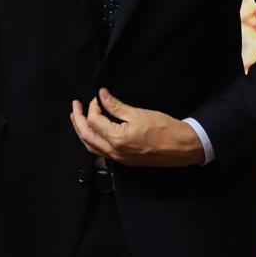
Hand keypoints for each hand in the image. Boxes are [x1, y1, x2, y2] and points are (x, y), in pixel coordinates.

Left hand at [69, 88, 204, 166]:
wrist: (181, 147)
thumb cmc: (163, 129)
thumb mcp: (138, 113)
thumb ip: (115, 105)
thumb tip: (101, 95)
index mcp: (117, 139)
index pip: (94, 121)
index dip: (93, 106)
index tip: (99, 97)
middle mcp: (114, 152)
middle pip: (86, 136)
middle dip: (78, 120)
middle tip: (75, 107)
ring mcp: (118, 158)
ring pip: (91, 146)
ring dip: (82, 132)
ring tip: (78, 119)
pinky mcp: (123, 161)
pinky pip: (100, 152)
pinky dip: (92, 140)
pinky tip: (93, 132)